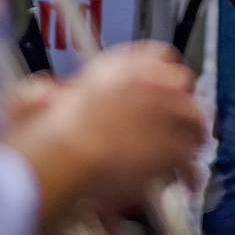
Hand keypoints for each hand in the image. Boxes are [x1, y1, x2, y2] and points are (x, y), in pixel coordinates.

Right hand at [6, 41, 205, 213]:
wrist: (65, 157)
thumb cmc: (49, 135)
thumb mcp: (40, 100)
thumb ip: (44, 93)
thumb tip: (44, 93)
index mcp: (122, 64)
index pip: (158, 55)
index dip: (162, 74)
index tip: (162, 88)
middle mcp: (151, 80)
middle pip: (183, 84)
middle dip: (182, 103)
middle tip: (177, 122)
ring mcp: (169, 110)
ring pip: (194, 119)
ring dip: (191, 135)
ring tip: (188, 152)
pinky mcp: (175, 144)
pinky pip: (190, 156)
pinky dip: (189, 170)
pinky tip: (185, 180)